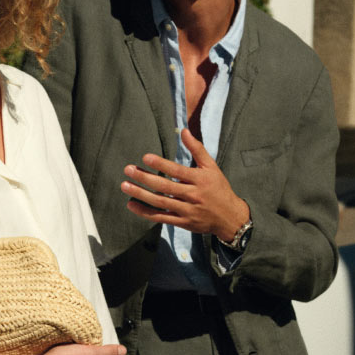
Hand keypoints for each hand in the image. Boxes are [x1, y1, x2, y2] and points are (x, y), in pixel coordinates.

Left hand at [120, 128, 248, 241]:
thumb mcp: (211, 167)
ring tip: (125, 186)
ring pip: (160, 203)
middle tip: (128, 170)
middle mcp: (193, 196)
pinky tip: (131, 204)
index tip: (145, 158)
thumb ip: (197, 149)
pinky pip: (161, 218)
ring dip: (141, 195)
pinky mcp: (182, 223)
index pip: (177, 171)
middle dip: (145, 178)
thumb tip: (183, 130)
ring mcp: (187, 211)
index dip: (161, 164)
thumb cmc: (219, 188)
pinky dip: (145, 212)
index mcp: (200, 180)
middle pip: (165, 187)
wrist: (230, 218)